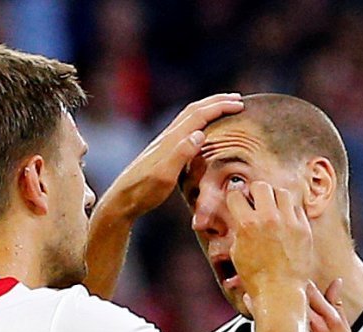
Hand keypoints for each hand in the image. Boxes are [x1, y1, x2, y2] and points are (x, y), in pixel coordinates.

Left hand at [100, 93, 243, 219]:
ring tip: (223, 108)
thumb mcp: (164, 176)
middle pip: (194, 110)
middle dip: (216, 102)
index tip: (240, 104)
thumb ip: (181, 154)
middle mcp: (167, 137)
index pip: (199, 115)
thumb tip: (199, 134)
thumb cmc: (143, 192)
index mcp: (171, 140)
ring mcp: (164, 143)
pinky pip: (184, 128)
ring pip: (188, 117)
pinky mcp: (163, 151)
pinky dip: (198, 121)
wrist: (122, 200)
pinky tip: (202, 130)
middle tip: (237, 99)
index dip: (220, 107)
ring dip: (207, 109)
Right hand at [227, 181, 314, 299]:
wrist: (280, 292)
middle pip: (260, 186)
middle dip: (255, 191)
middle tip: (254, 199)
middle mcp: (268, 219)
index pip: (236, 195)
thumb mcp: (237, 252)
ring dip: (274, 197)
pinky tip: (285, 219)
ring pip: (282, 192)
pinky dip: (290, 210)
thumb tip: (239, 216)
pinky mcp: (304, 228)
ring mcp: (288, 222)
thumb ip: (238, 230)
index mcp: (247, 224)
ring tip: (272, 207)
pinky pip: (297, 208)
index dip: (234, 195)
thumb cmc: (255, 277)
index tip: (236, 196)